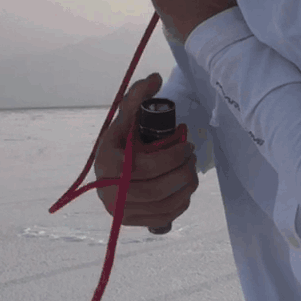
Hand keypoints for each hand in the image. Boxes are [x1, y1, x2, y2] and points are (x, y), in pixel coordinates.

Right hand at [96, 74, 198, 227]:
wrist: (108, 169)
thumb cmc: (121, 142)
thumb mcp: (125, 119)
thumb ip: (136, 98)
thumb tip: (155, 78)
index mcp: (107, 163)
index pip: (147, 166)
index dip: (174, 156)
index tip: (188, 145)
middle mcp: (109, 191)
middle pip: (157, 190)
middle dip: (183, 172)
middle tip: (193, 158)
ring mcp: (119, 210)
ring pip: (163, 205)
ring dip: (186, 187)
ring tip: (192, 172)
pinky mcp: (130, 222)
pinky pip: (162, 218)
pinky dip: (180, 204)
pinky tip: (184, 190)